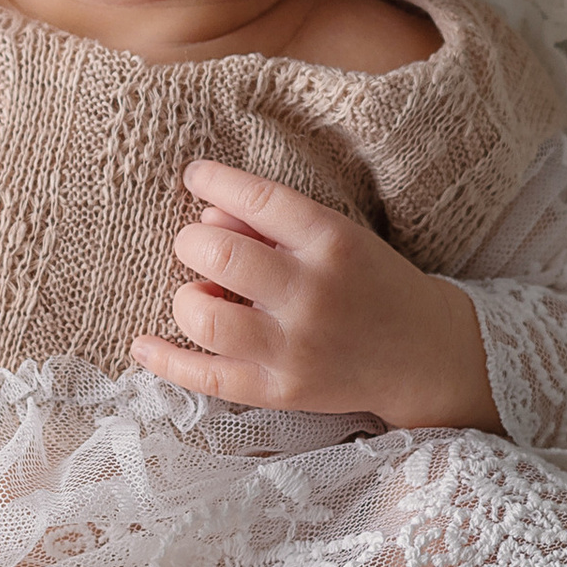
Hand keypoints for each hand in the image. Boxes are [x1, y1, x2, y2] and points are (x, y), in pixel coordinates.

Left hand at [130, 161, 502, 430]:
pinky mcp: (281, 391)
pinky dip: (166, 361)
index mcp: (333, 242)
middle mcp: (313, 294)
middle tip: (200, 244)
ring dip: (187, 299)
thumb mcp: (340, 236)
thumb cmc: (371, 283)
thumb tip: (207, 213)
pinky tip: (142, 344)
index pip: (258, 198)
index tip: (196, 174)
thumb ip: (275, 222)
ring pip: (206, 319)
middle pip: (220, 255)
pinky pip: (207, 379)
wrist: (423, 353)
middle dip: (193, 241)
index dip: (214, 180)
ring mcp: (296, 348)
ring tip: (203, 295)